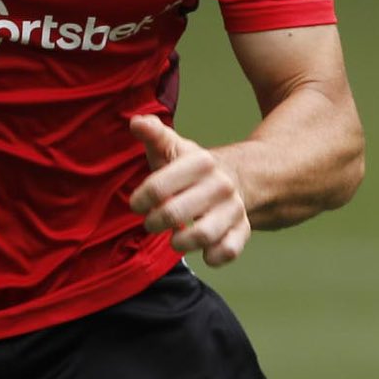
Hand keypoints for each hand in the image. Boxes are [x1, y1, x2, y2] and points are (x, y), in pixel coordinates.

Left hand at [127, 115, 250, 266]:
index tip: (137, 204)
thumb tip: (136, 121)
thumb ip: (153, 134)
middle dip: (154, 222)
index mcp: (201, 161)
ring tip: (174, 239)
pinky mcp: (242, 229)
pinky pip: (229, 251)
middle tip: (150, 222)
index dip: (141, 200)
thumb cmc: (188, 168)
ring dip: (180, 242)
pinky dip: (213, 256)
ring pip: (203, 235)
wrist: (232, 179)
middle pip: (175, 213)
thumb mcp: (171, 147)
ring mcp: (234, 208)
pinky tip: (202, 252)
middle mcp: (220, 184)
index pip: (159, 187)